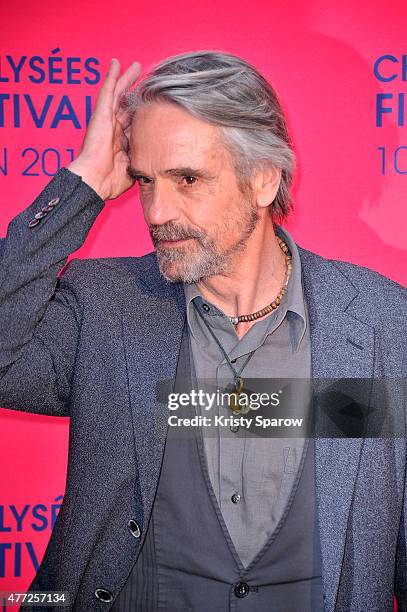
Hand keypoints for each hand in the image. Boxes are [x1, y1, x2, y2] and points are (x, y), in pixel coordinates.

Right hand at [67, 58, 140, 199]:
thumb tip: (153, 161)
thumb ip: (141, 161)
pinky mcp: (100, 114)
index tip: (152, 106)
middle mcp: (113, 128)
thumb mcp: (132, 169)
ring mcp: (106, 120)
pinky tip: (115, 64)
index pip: (133, 123)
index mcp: (120, 142)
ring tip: (136, 66)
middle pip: (125, 104)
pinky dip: (111, 76)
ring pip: (118, 93)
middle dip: (134, 91)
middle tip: (143, 78)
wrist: (95, 180)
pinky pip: (107, 91)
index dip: (141, 113)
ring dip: (126, 79)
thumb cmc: (110, 180)